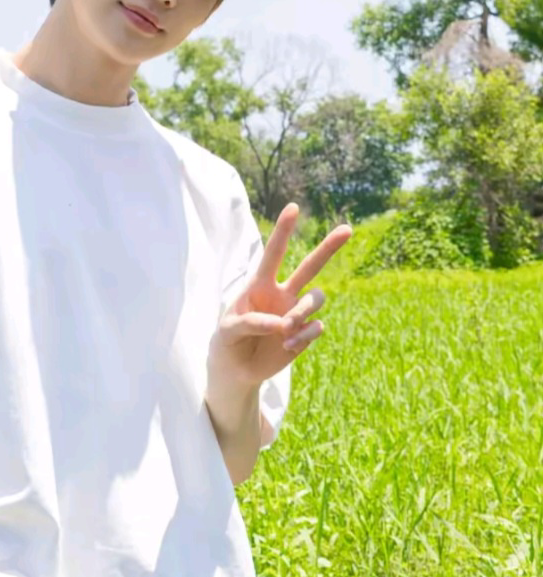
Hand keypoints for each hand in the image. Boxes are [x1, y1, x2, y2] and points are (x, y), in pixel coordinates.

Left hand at [208, 202, 351, 388]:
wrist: (237, 368)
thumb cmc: (228, 341)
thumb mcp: (228, 330)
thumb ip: (251, 322)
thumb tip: (282, 324)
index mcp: (260, 284)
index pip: (273, 254)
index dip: (283, 231)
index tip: (293, 208)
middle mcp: (283, 293)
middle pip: (311, 266)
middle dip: (329, 247)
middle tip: (348, 229)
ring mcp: (296, 312)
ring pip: (317, 298)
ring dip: (304, 310)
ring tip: (286, 328)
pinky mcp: (305, 332)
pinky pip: (316, 326)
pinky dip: (303, 335)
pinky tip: (287, 345)